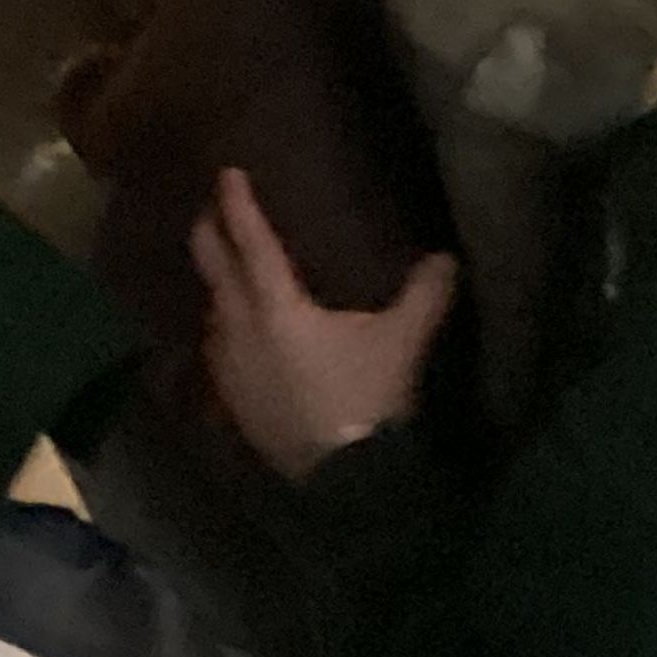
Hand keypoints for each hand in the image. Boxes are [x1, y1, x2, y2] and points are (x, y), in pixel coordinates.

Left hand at [191, 168, 458, 480]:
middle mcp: (241, 329)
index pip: (250, 241)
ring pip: (211, 311)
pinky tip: (235, 336)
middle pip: (213, 268)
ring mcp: (231, 369)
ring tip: (226, 270)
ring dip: (216, 284)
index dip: (238, 205)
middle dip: (209, 234)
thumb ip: (425, 295)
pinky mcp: (233, 404)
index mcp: (277, 306)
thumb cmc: (369, 399)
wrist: (346, 483)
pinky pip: (218, 351)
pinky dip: (223, 329)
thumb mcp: (403, 342)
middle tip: (211, 210)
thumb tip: (447, 257)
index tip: (227, 174)